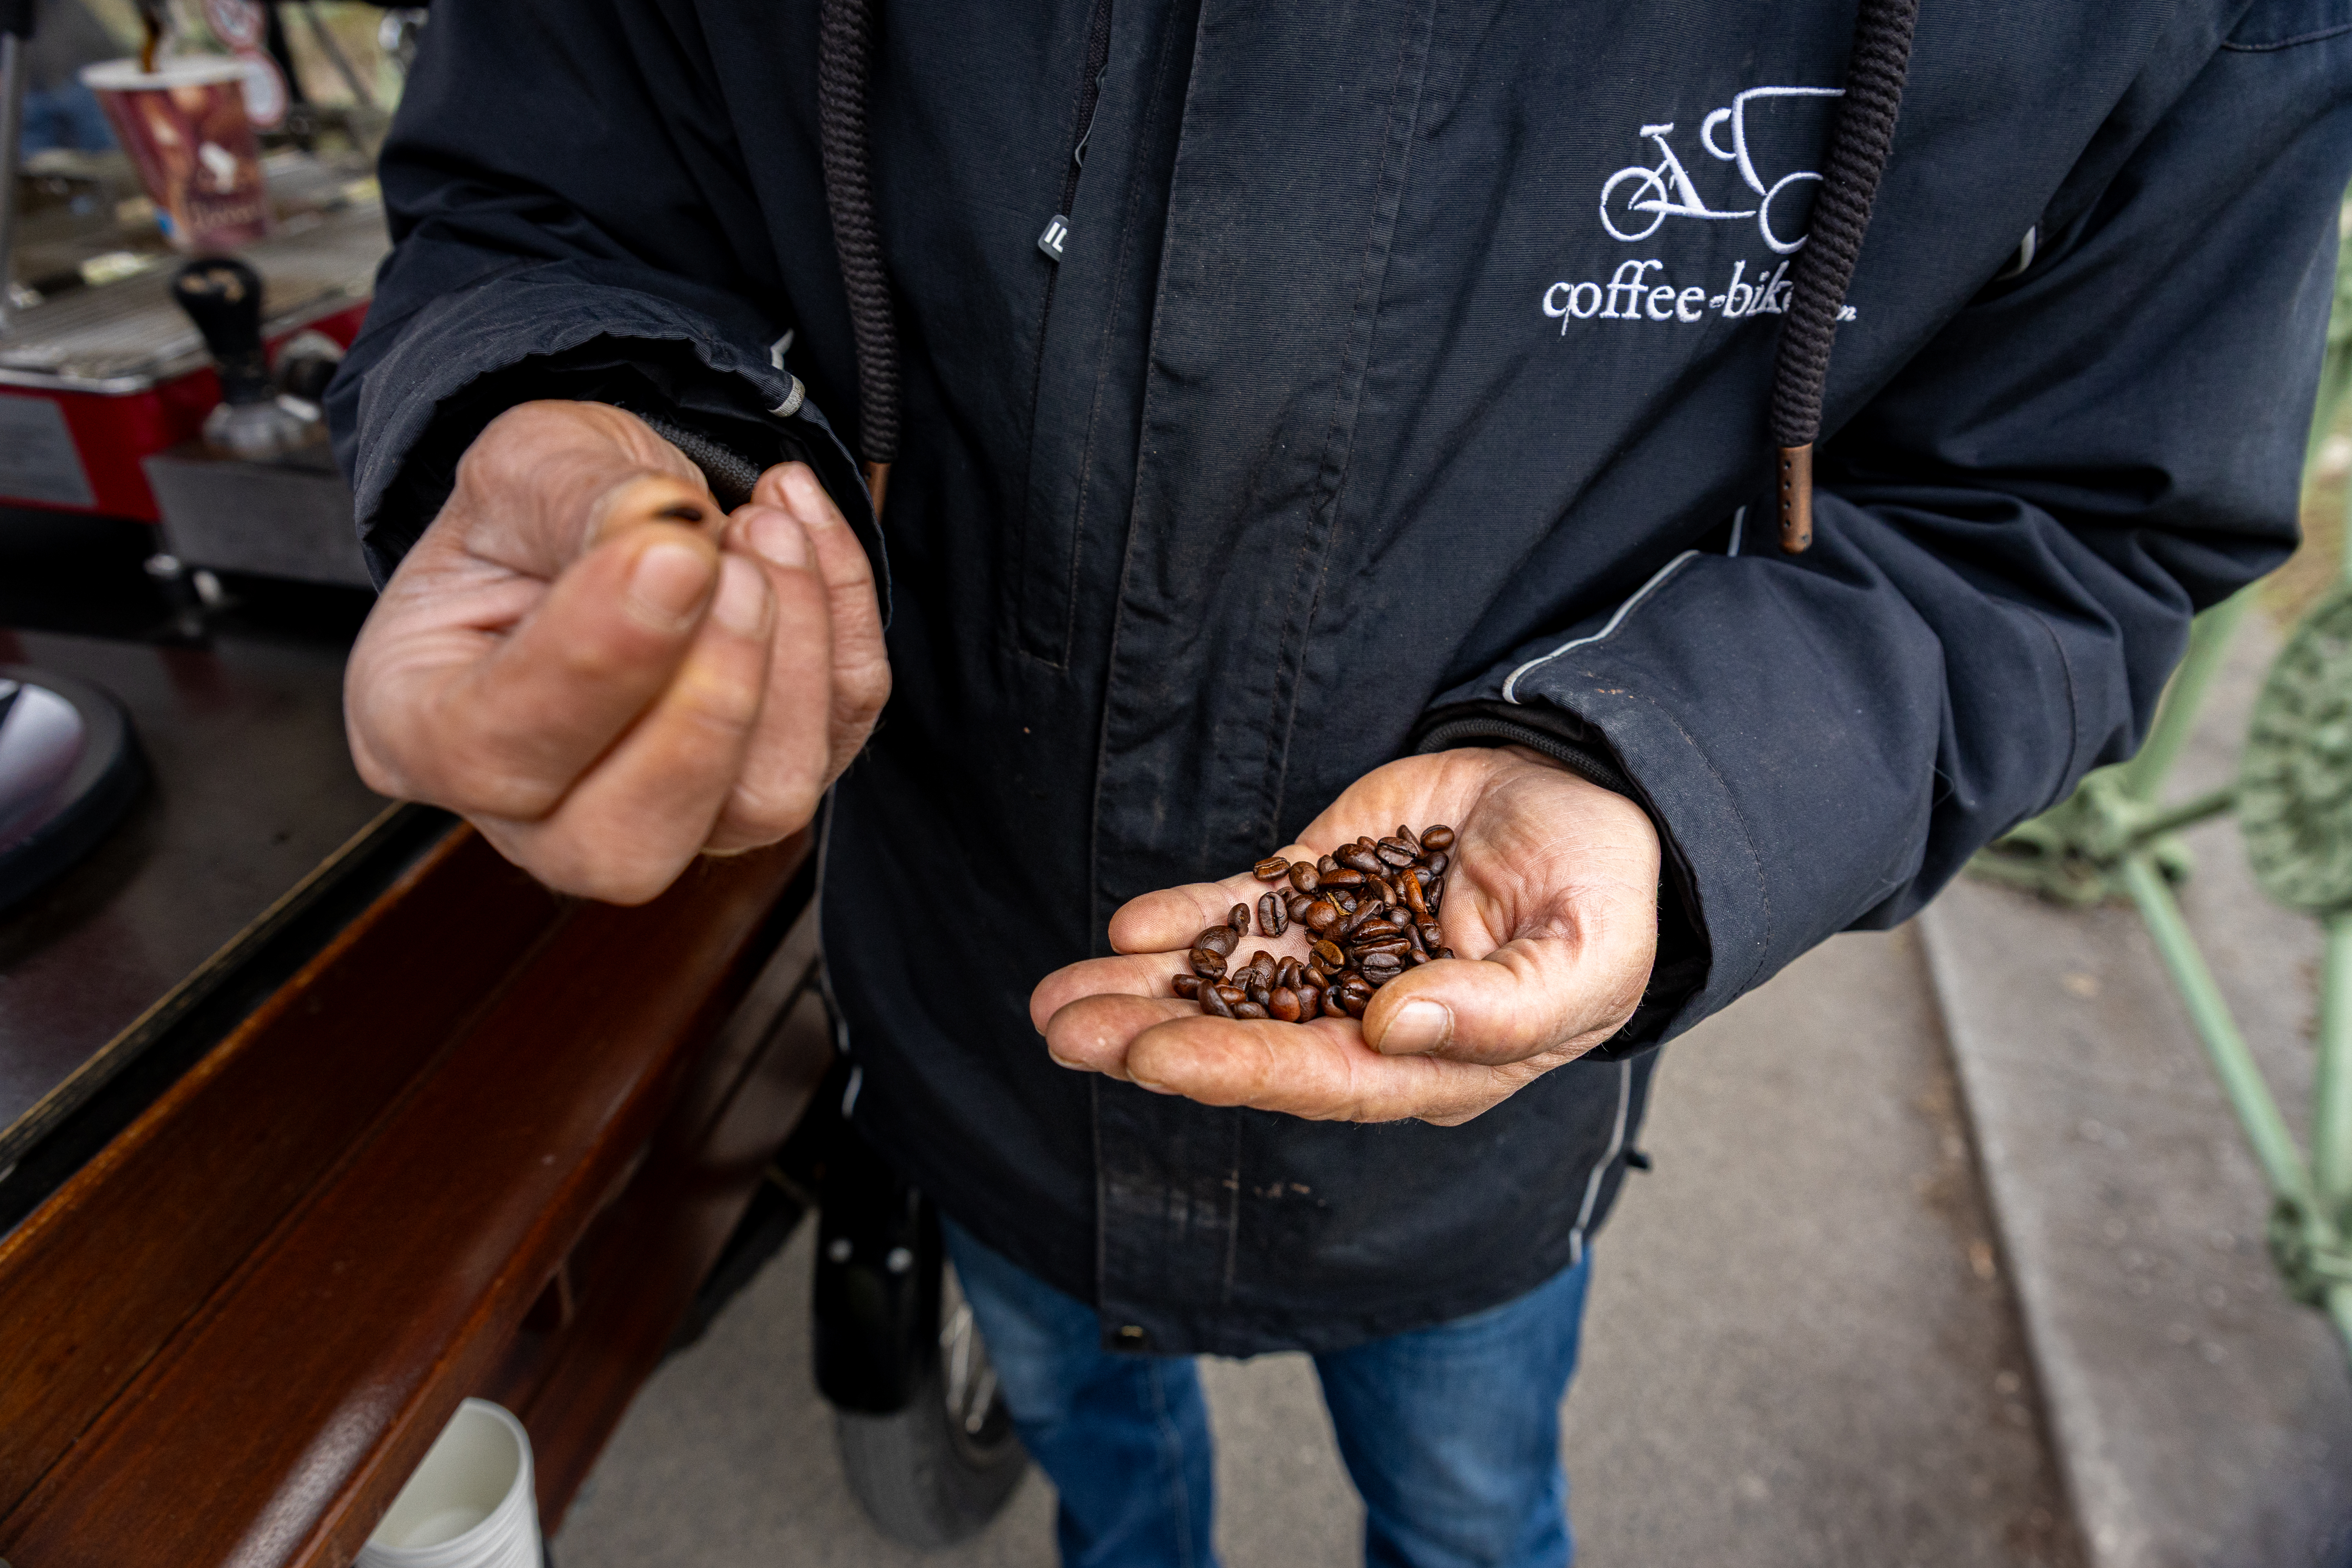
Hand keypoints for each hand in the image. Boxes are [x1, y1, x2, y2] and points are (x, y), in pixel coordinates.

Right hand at [344, 400, 888, 901]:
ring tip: (764, 524)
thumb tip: (663, 529)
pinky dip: (842, 621)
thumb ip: (578, 498)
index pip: (498, 751)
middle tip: (731, 559)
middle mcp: (538, 813)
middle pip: (629, 845)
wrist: (612, 509)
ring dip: (792, 653)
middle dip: (708, 698)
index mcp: (425, 731)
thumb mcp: (524, 465)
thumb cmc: (536, 507)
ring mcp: (668, 819)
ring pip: (762, 804)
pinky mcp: (766, 786)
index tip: (670, 552)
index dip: (598, 661)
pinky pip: (837, 736)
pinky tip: (800, 530)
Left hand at [1031, 747, 1659, 1125]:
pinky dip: (1181, 922)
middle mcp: (1371, 1024)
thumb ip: (1499, 1007)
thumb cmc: (1605, 891)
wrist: (1594, 798)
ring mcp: (1339, 957)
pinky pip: (1241, 915)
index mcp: (1436, 1063)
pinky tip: (1125, 931)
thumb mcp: (1584, 955)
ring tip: (1052, 1002)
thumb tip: (1395, 1029)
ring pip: (1224, 984)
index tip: (1152, 1057)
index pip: (1319, 1077)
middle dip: (1152, 1040)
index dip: (1232, 1067)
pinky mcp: (1322, 891)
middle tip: (1066, 1033)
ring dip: (1138, 993)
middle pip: (1247, 1042)